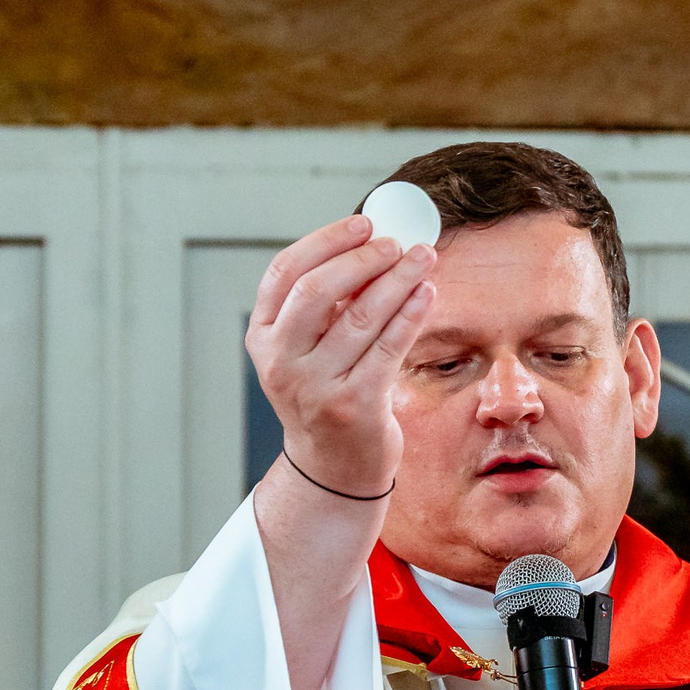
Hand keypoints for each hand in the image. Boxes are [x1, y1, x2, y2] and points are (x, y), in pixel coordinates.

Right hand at [245, 215, 435, 498]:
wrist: (333, 465)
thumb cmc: (325, 392)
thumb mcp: (306, 349)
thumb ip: (326, 304)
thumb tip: (375, 243)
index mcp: (263, 338)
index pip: (284, 273)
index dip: (326, 241)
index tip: (364, 224)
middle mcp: (282, 362)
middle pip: (318, 291)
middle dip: (363, 258)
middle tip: (398, 243)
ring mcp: (315, 387)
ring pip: (361, 317)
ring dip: (397, 280)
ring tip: (423, 258)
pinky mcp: (354, 405)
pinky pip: (388, 347)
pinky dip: (410, 314)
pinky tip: (426, 293)